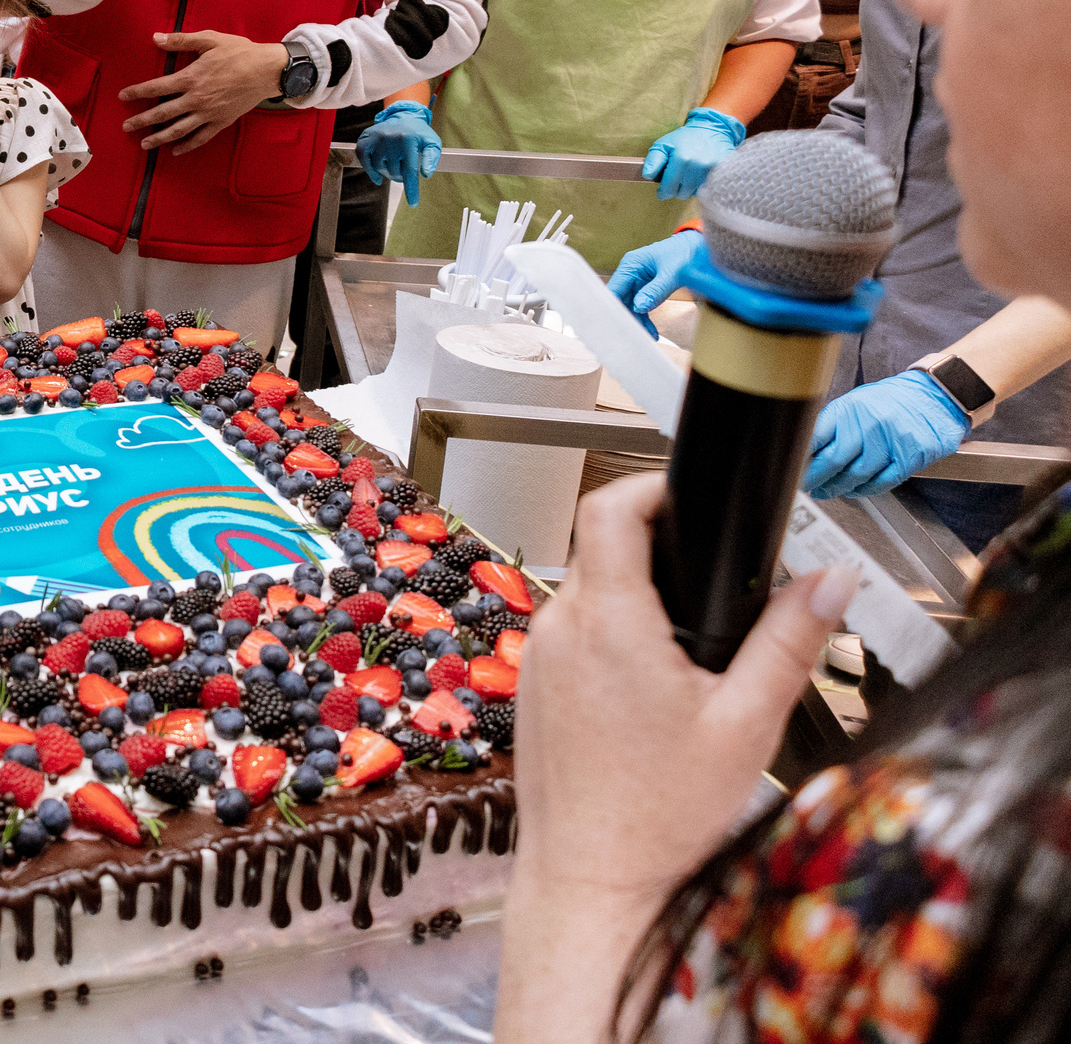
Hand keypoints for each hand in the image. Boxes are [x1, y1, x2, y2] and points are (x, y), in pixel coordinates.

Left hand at [117, 32, 285, 153]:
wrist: (267, 70)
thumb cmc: (239, 52)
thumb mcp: (209, 40)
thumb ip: (180, 40)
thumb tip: (155, 38)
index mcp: (191, 78)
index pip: (156, 88)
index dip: (137, 92)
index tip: (123, 97)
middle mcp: (196, 99)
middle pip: (162, 113)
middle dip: (142, 121)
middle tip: (126, 127)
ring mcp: (208, 113)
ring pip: (178, 130)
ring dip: (159, 138)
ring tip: (144, 144)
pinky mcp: (221, 122)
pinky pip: (201, 138)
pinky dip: (187, 146)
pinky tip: (175, 151)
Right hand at [355, 100, 442, 206]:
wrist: (402, 116)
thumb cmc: (419, 134)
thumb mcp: (432, 143)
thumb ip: (432, 158)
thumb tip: (426, 174)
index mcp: (409, 139)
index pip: (409, 170)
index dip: (411, 189)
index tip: (413, 203)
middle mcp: (391, 138)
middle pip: (394, 172)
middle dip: (400, 176)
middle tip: (404, 170)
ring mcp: (376, 138)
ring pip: (380, 168)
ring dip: (388, 172)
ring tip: (394, 164)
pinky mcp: (365, 139)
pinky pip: (365, 161)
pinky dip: (371, 171)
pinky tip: (378, 177)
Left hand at [513, 473, 853, 921]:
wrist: (594, 881)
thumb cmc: (662, 815)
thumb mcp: (749, 724)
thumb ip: (790, 641)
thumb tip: (831, 579)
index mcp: (610, 622)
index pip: (610, 507)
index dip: (652, 486)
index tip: (692, 496)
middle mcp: (561, 628)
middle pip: (606, 550)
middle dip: (662, 555)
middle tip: (717, 588)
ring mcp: (539, 658)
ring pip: (590, 595)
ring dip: (638, 603)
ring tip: (691, 650)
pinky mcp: (534, 687)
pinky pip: (573, 635)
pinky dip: (613, 640)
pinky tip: (653, 688)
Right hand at [605, 228, 705, 329]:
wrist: (699, 246)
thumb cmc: (685, 253)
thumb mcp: (673, 273)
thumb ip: (656, 290)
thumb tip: (639, 307)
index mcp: (631, 265)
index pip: (614, 289)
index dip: (612, 307)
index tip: (617, 324)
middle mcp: (631, 273)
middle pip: (621, 300)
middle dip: (627, 317)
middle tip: (634, 335)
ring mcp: (638, 281)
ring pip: (631, 305)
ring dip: (638, 321)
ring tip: (649, 336)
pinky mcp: (646, 288)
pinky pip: (641, 305)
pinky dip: (645, 318)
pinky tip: (652, 330)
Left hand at [640, 107, 745, 199]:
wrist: (712, 130)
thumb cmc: (683, 138)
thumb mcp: (663, 144)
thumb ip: (653, 160)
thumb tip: (647, 176)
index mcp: (681, 159)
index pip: (669, 188)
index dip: (663, 192)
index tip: (661, 191)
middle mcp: (697, 166)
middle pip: (681, 193)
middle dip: (675, 190)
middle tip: (674, 180)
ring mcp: (711, 170)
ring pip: (693, 193)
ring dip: (687, 189)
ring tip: (685, 177)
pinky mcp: (721, 173)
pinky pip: (706, 189)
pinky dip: (699, 186)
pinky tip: (696, 176)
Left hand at [805, 370, 971, 500]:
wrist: (936, 394)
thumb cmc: (891, 401)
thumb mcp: (856, 403)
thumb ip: (834, 426)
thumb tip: (806, 453)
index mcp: (849, 407)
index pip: (815, 436)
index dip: (800, 458)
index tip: (791, 469)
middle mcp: (868, 422)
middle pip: (833, 460)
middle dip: (815, 479)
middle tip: (806, 487)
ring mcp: (890, 439)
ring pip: (856, 475)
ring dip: (838, 488)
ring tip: (828, 492)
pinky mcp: (910, 455)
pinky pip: (882, 481)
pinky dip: (866, 490)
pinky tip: (855, 490)